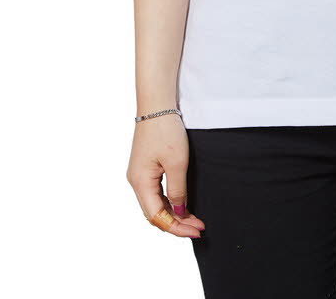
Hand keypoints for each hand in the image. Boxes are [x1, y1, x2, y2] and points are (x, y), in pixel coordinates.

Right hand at [126, 114, 204, 237]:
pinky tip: (183, 204)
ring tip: (194, 219)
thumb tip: (177, 213)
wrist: (157, 104)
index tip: (196, 231)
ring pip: (156, 203)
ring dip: (174, 213)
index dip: (176, 228)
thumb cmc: (166, 130)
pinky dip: (170, 201)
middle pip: (155, 213)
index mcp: (140, 183)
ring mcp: (140, 174)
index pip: (156, 216)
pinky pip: (156, 192)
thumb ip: (178, 191)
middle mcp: (136, 181)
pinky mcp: (146, 167)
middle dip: (177, 223)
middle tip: (199, 227)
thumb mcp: (177, 162)